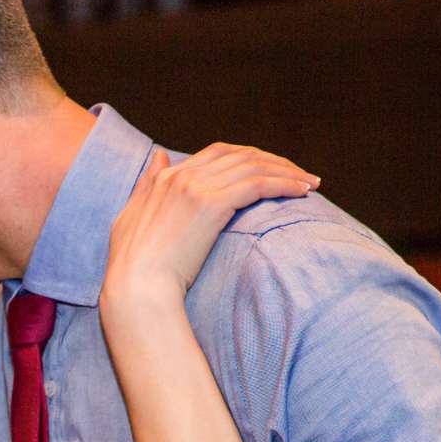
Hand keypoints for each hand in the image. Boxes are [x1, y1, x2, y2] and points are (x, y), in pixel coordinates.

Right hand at [102, 144, 317, 325]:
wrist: (136, 288)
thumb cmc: (129, 266)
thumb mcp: (130, 218)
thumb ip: (145, 186)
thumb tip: (159, 156)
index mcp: (166, 178)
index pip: (218, 153)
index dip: (250, 158)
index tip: (271, 170)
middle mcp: (182, 175)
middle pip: (241, 154)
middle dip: (274, 161)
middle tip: (299, 174)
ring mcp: (196, 188)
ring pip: (254, 165)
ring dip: (287, 171)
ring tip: (310, 183)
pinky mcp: (212, 204)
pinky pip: (259, 184)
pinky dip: (285, 183)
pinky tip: (303, 191)